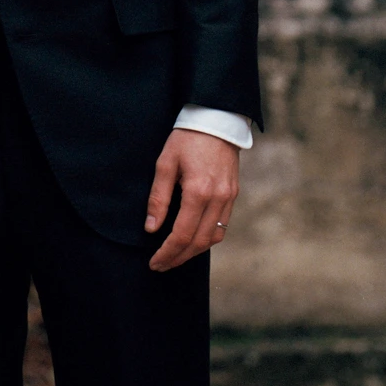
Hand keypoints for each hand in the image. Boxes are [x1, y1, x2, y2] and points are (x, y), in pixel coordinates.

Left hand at [145, 129, 239, 270]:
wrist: (216, 120)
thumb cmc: (186, 138)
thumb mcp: (165, 163)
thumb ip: (159, 197)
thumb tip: (151, 228)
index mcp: (198, 192)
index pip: (182, 235)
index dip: (167, 253)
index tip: (154, 262)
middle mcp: (217, 200)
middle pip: (199, 243)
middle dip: (178, 258)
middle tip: (161, 265)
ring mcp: (229, 199)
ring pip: (213, 238)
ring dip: (193, 252)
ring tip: (175, 256)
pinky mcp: (233, 195)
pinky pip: (222, 226)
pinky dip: (207, 238)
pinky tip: (193, 239)